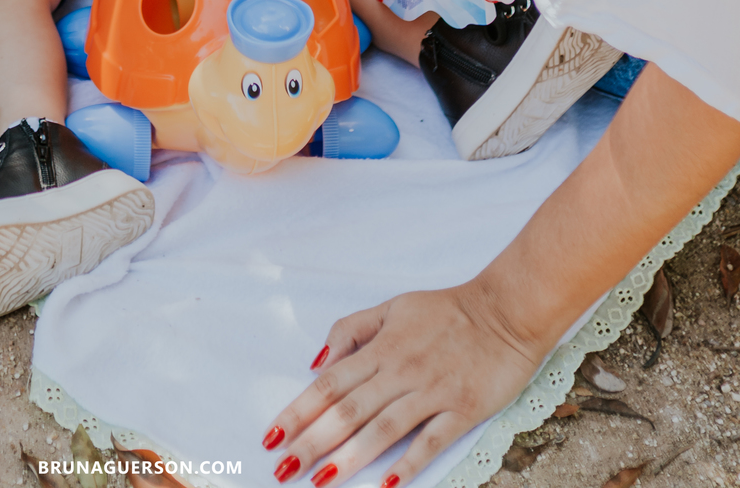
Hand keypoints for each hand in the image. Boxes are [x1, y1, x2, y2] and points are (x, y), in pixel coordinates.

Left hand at [263, 283, 542, 486]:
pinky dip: (410, 461)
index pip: (329, 383)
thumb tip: (317, 362)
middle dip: (312, 441)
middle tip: (283, 469)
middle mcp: (401, 371)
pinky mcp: (462, 409)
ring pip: (382, 428)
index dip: (299, 411)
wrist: (504, 311)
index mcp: (381, 347)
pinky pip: (432, 439)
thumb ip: (351, 330)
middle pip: (348, 410)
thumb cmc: (445, 311)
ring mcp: (432, 391)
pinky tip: (389, 484)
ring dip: (350, 457)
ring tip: (321, 481)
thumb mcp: (391, 307)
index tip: (273, 436)